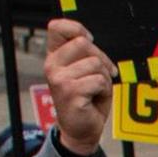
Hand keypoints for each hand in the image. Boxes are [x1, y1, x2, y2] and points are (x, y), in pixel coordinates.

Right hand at [40, 17, 115, 156]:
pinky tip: (95, 99)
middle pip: (83, 43)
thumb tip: (89, 39)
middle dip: (101, 58)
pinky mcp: (70, 92)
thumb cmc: (86, 99)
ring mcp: (59, 79)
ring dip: (104, 78)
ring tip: (96, 90)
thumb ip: (84, 54)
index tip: (89, 41)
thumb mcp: (84, 71)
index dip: (77, 28)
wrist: (80, 130)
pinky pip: (99, 81)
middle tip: (102, 75)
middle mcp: (52, 65)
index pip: (57, 27)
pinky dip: (105, 90)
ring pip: (95, 63)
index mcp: (55, 56)